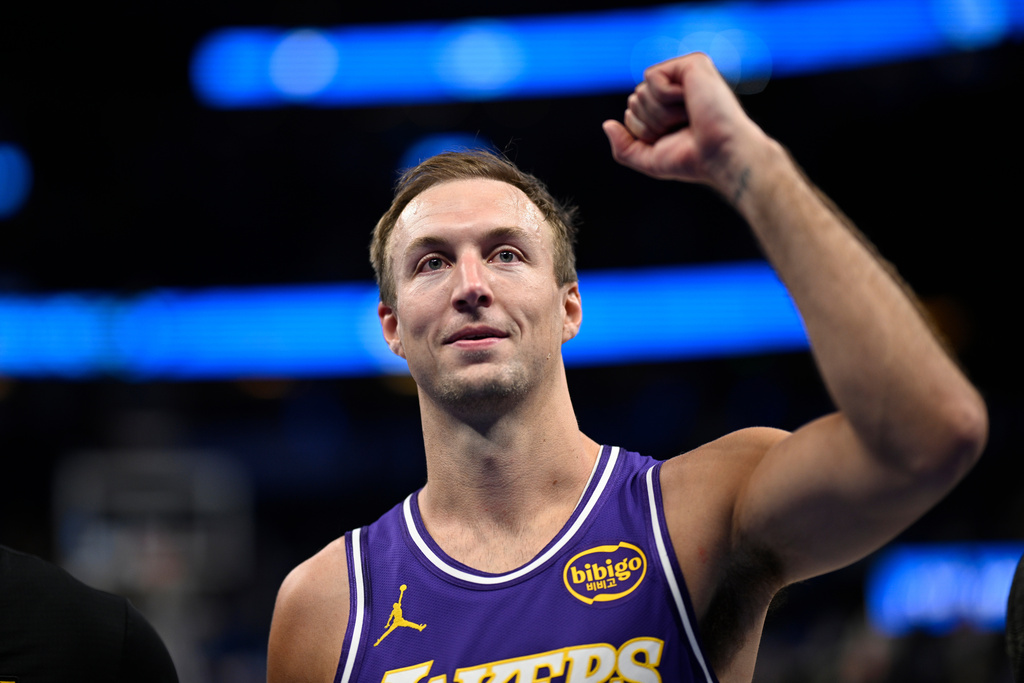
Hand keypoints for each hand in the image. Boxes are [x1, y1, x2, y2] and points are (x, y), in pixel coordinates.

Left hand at [603, 52, 765, 191]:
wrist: (720, 154)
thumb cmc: (693, 159)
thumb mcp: (650, 159)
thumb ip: (624, 147)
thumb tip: (607, 124)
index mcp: (670, 108)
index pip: (632, 113)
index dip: (643, 132)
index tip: (672, 138)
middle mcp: (678, 88)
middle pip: (634, 100)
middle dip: (650, 122)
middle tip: (681, 127)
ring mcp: (686, 74)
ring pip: (641, 91)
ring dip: (660, 113)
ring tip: (689, 116)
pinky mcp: (692, 63)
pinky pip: (652, 77)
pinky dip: (666, 97)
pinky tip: (690, 101)